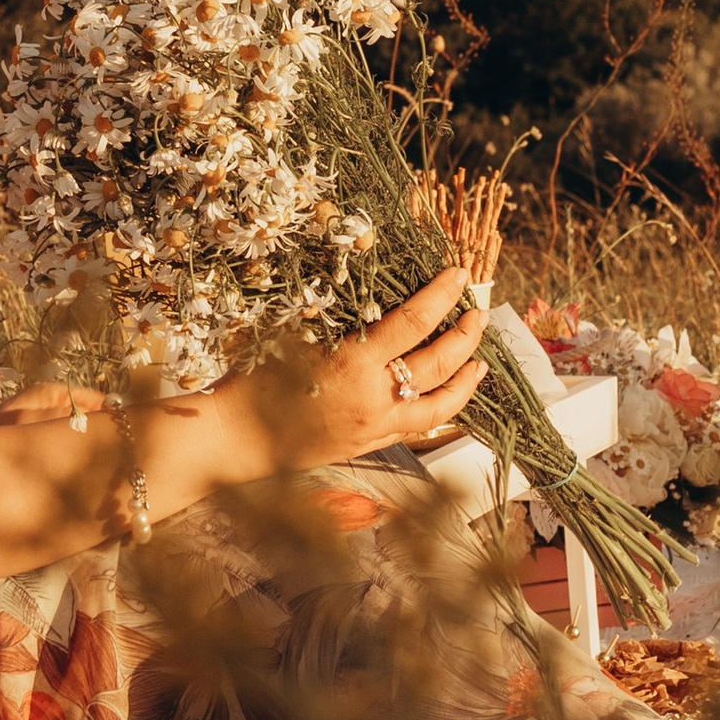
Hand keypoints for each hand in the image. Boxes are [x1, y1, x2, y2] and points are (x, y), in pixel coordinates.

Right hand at [263, 267, 488, 469]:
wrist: (238, 437)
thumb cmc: (257, 380)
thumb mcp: (296, 337)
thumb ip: (342, 325)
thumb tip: (379, 299)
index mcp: (354, 363)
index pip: (414, 322)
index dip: (441, 295)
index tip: (460, 275)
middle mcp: (373, 398)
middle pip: (438, 364)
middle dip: (465, 336)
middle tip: (478, 315)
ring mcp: (375, 427)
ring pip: (439, 406)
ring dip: (465, 381)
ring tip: (481, 364)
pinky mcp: (370, 445)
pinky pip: (417, 428)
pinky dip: (440, 411)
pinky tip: (447, 398)